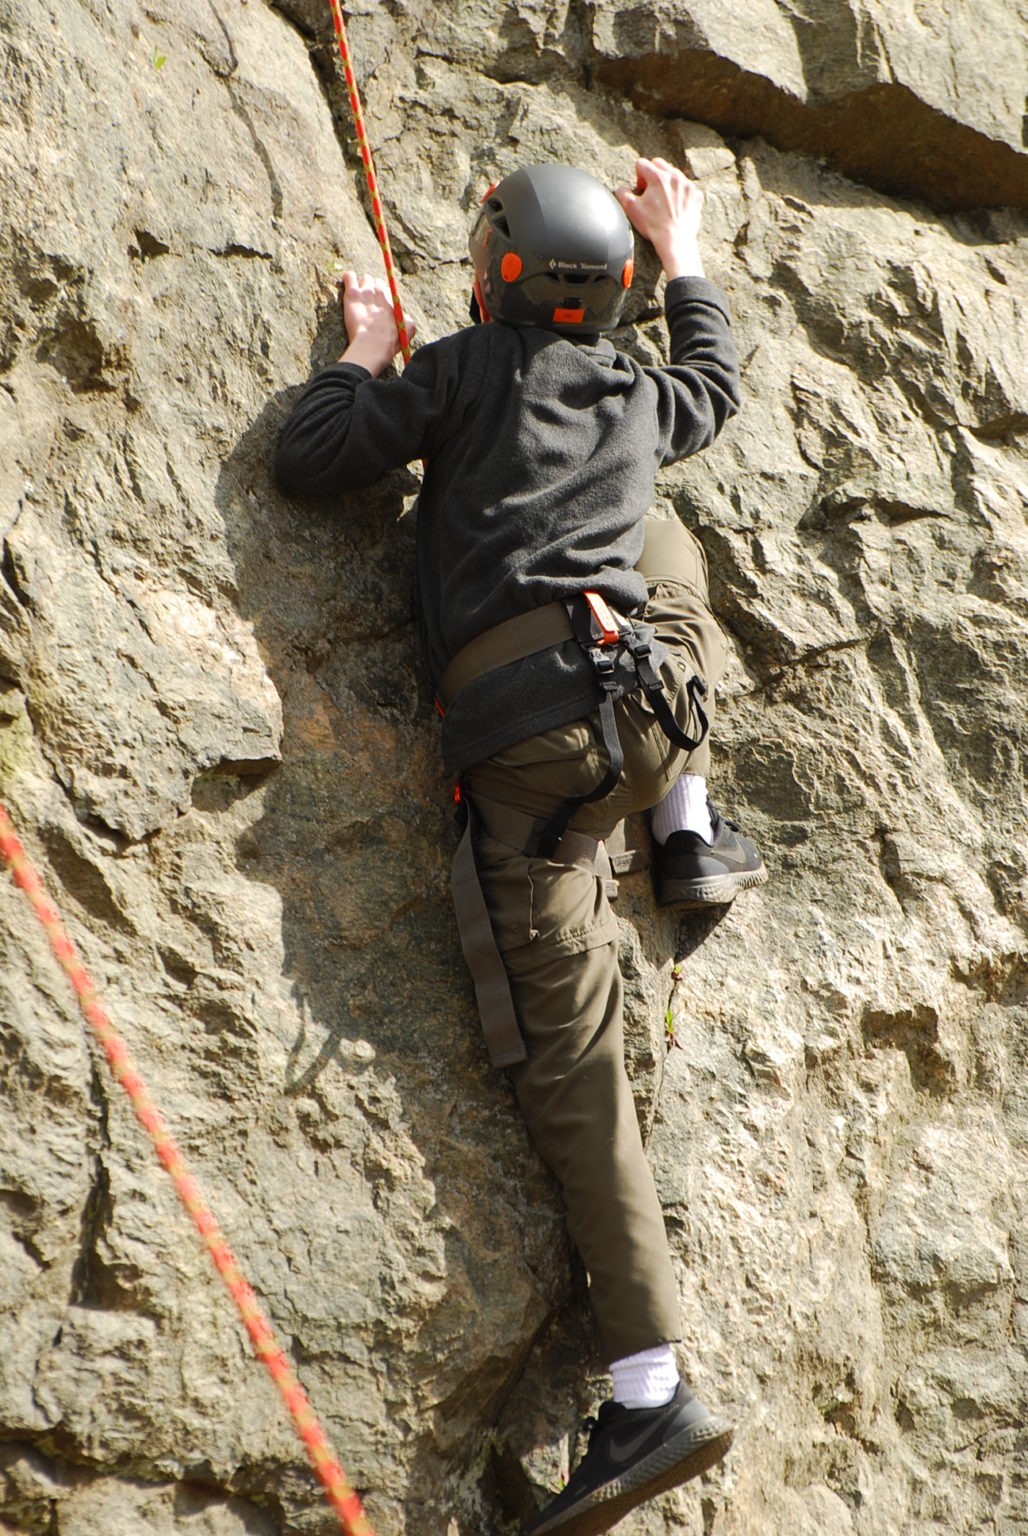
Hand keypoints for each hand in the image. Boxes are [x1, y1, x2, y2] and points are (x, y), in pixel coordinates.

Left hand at [338, 271, 413, 373]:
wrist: (374, 343)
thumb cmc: (391, 340)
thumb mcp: (408, 330)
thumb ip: (408, 320)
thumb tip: (406, 318)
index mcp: (393, 298)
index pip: (387, 290)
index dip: (382, 298)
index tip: (378, 307)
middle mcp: (380, 291)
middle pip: (376, 282)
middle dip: (372, 289)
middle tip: (367, 302)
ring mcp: (366, 291)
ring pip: (364, 278)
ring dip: (360, 286)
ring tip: (357, 298)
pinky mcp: (352, 293)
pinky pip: (349, 276)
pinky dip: (348, 279)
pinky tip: (347, 288)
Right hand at [614, 158, 704, 279]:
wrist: (675, 240)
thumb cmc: (653, 225)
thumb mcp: (631, 209)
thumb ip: (622, 193)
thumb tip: (621, 189)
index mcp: (658, 177)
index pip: (642, 164)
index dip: (638, 177)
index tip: (641, 190)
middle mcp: (674, 177)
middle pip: (659, 164)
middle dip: (653, 175)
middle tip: (651, 193)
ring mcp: (687, 185)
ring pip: (674, 174)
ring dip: (667, 182)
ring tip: (663, 200)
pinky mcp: (696, 195)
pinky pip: (687, 187)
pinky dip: (681, 193)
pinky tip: (676, 205)